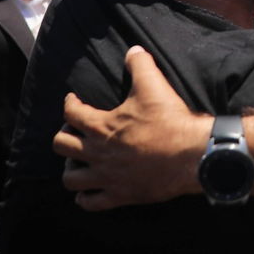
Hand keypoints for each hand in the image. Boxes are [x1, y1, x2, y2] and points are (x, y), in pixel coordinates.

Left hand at [55, 47, 206, 209]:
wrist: (192, 154)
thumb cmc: (171, 121)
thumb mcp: (155, 86)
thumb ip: (140, 65)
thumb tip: (133, 50)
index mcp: (102, 125)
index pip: (71, 113)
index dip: (70, 104)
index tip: (73, 101)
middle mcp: (98, 152)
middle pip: (62, 146)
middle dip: (64, 137)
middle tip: (75, 133)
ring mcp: (107, 177)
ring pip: (71, 179)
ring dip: (71, 170)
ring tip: (79, 164)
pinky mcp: (120, 195)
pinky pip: (91, 203)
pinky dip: (85, 199)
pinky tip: (88, 193)